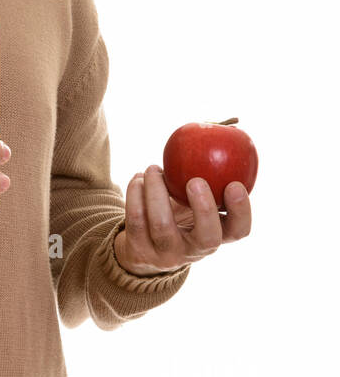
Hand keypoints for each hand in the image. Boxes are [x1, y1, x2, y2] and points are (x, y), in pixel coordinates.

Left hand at [113, 163, 251, 275]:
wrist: (144, 245)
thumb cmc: (180, 209)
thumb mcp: (198, 195)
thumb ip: (213, 166)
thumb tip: (231, 122)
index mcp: (218, 234)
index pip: (239, 230)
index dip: (241, 211)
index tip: (234, 184)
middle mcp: (196, 250)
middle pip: (207, 238)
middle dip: (204, 209)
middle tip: (195, 180)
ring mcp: (167, 253)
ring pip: (162, 226)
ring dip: (157, 192)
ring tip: (153, 169)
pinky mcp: (140, 250)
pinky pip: (136, 221)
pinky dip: (135, 195)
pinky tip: (138, 178)